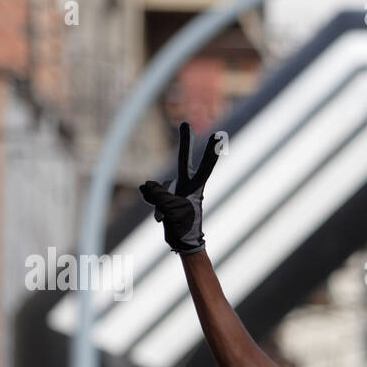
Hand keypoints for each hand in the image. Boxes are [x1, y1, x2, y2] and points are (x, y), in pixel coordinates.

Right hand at [139, 121, 219, 253]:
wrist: (183, 243)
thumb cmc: (185, 229)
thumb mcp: (174, 214)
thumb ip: (161, 196)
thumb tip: (147, 185)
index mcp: (196, 189)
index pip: (204, 167)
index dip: (210, 153)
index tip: (218, 137)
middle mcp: (186, 185)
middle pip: (183, 161)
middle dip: (184, 143)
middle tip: (185, 123)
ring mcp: (175, 190)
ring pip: (158, 186)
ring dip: (158, 201)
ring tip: (167, 217)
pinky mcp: (165, 197)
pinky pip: (151, 194)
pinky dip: (152, 203)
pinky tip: (160, 217)